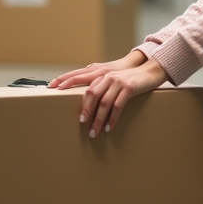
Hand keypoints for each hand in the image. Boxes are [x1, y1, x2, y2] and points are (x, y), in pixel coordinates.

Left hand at [53, 55, 167, 137]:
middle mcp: (106, 76)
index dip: (65, 81)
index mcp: (100, 73)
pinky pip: (118, 106)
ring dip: (98, 119)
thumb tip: (86, 96)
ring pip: (104, 103)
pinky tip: (109, 127)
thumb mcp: (112, 78)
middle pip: (91, 93)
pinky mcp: (129, 88)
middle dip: (85, 110)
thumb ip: (99, 84)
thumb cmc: (129, 78)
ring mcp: (118, 81)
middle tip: (81, 122)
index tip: (52, 88)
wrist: (150, 71)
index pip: (78, 77)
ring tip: (94, 132)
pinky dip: (112, 118)